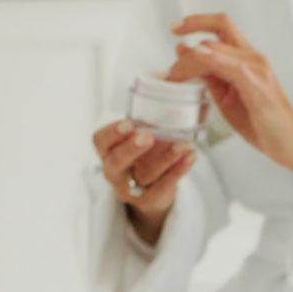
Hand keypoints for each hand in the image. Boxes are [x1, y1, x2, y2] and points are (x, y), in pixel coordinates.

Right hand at [92, 119, 196, 245]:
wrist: (151, 191)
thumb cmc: (143, 155)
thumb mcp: (138, 137)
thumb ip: (147, 121)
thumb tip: (173, 91)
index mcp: (107, 151)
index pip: (101, 140)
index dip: (112, 133)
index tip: (129, 124)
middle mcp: (114, 171)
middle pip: (117, 162)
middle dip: (131, 148)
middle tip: (148, 136)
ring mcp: (130, 189)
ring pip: (146, 174)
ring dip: (166, 158)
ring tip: (183, 144)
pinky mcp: (149, 200)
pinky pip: (164, 186)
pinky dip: (179, 170)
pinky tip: (191, 156)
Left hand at [167, 14, 292, 178]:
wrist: (288, 143)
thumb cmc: (261, 123)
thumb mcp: (227, 98)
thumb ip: (210, 78)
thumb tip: (187, 58)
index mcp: (246, 58)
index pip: (221, 26)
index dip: (196, 22)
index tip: (174, 29)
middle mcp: (253, 57)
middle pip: (215, 36)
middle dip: (188, 44)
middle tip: (170, 66)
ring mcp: (257, 69)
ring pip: (218, 51)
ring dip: (191, 61)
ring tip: (174, 77)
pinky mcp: (258, 85)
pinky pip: (233, 67)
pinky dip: (214, 61)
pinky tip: (199, 60)